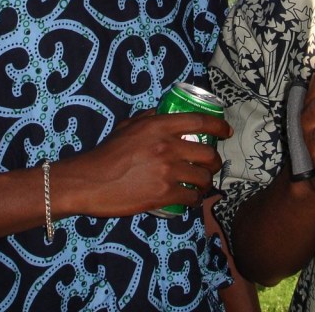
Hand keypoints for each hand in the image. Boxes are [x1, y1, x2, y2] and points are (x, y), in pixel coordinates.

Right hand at [55, 109, 231, 217]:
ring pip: (203, 178)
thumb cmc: (105, 153)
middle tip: (212, 166)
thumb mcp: (127, 126)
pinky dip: (194, 200)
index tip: (225, 131)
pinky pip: (191, 198)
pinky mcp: (164, 194)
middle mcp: (167, 146)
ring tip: (202, 186)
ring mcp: (167, 171)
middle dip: (215, 162)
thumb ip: (147, 118)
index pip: (200, 121)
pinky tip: (191, 200)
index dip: (218, 125)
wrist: (88, 181)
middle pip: (208, 153)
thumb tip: (162, 112)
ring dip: (206, 183)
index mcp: (159, 126)